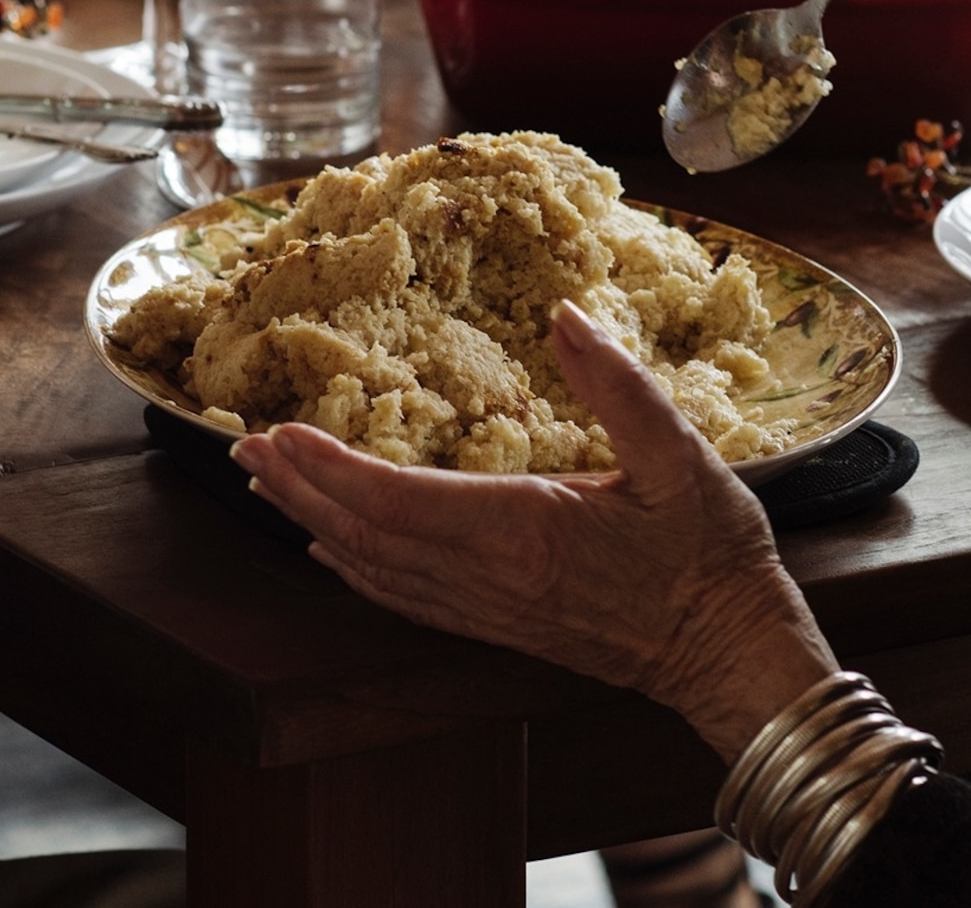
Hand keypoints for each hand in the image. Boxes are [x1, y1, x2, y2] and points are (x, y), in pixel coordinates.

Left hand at [232, 303, 838, 760]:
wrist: (728, 654)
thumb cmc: (710, 557)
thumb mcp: (679, 457)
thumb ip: (619, 385)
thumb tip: (567, 316)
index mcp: (524, 532)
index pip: (397, 499)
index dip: (330, 468)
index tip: (278, 432)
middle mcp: (489, 579)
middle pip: (365, 536)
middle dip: (299, 491)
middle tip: (242, 450)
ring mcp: (489, 610)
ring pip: (375, 570)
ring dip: (315, 525)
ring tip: (268, 486)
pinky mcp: (498, 625)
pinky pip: (405, 598)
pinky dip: (356, 569)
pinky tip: (332, 551)